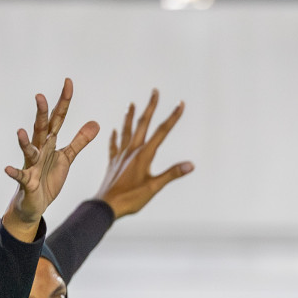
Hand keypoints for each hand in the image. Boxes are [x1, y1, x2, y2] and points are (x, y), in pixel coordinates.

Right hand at [4, 78, 100, 235]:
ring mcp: (32, 165)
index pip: (58, 119)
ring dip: (25, 142)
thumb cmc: (48, 179)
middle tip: (40, 96)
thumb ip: (80, 141)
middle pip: (41, 129)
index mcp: (50, 143)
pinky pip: (20, 176)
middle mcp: (40, 150)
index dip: (63, 102)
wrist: (35, 204)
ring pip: (29, 151)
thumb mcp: (66, 158)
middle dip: (42, 114)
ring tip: (20, 132)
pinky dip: (14, 173)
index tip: (68, 82)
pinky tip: (8, 169)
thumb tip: (96, 123)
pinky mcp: (27, 182)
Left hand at [94, 89, 193, 217]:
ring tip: (131, 104)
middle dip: (150, 107)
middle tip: (154, 91)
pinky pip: (114, 146)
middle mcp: (131, 151)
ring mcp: (120, 156)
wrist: (106, 206)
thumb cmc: (130, 199)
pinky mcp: (113, 163)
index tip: (181, 104)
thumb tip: (190, 165)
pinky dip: (115, 137)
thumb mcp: (154, 187)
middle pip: (143, 124)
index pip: (162, 132)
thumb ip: (172, 174)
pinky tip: (114, 130)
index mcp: (143, 155)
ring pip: (126, 131)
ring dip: (130, 116)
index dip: (173, 117)